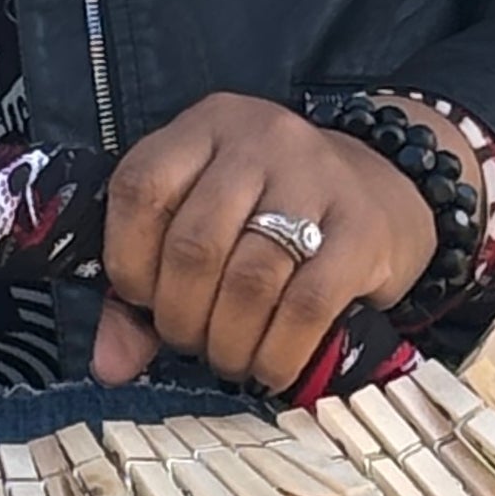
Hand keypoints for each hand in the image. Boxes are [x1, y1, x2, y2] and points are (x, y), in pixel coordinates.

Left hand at [92, 92, 472, 393]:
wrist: (385, 192)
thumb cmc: (273, 216)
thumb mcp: (205, 225)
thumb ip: (145, 288)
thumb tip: (109, 364)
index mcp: (205, 128)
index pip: (140, 190)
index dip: (129, 263)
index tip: (145, 302)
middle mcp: (260, 140)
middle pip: (195, 246)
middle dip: (181, 318)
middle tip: (192, 342)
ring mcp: (316, 179)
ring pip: (249, 280)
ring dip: (228, 343)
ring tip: (230, 358)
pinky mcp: (363, 229)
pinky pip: (307, 305)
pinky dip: (278, 353)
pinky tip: (271, 367)